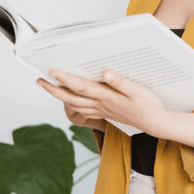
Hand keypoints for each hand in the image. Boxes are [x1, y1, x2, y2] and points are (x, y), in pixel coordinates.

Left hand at [36, 68, 168, 135]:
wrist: (155, 123)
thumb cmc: (148, 105)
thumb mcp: (138, 91)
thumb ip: (121, 82)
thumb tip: (105, 73)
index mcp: (106, 97)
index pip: (80, 87)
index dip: (65, 79)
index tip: (52, 70)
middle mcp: (100, 105)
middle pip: (71, 98)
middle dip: (53, 89)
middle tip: (39, 80)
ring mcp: (101, 111)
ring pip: (74, 105)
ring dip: (59, 96)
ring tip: (49, 87)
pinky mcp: (104, 114)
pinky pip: (82, 110)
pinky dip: (71, 105)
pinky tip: (69, 100)